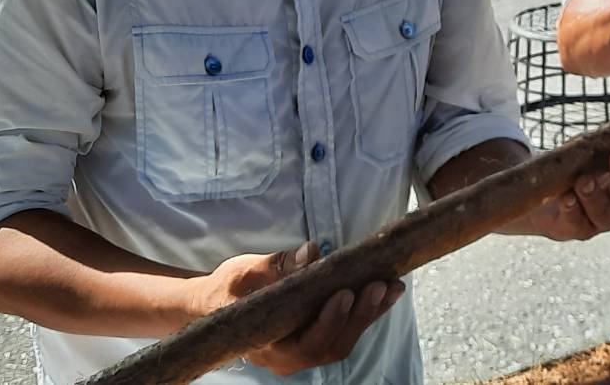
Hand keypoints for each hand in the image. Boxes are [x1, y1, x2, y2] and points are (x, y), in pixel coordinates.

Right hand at [182, 243, 405, 375]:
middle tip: (380, 285)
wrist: (218, 303)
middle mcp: (288, 358)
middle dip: (359, 315)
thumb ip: (276, 266)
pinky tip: (386, 290)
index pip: (305, 343)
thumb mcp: (244, 273)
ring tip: (391, 286)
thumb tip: (311, 252)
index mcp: (267, 346)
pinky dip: (366, 311)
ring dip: (370, 313)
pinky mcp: (316, 337)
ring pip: (343, 340)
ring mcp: (304, 351)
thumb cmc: (227, 289)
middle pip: (332, 344)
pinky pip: (345, 331)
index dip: (329, 321)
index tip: (345, 293)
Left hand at [514, 140, 609, 241]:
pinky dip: (572, 209)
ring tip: (584, 181)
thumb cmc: (576, 170)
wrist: (545, 201)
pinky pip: (577, 221)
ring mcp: (602, 217)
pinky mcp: (580, 229)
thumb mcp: (591, 152)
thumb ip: (608, 140)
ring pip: (603, 209)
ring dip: (594, 194)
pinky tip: (567, 199)